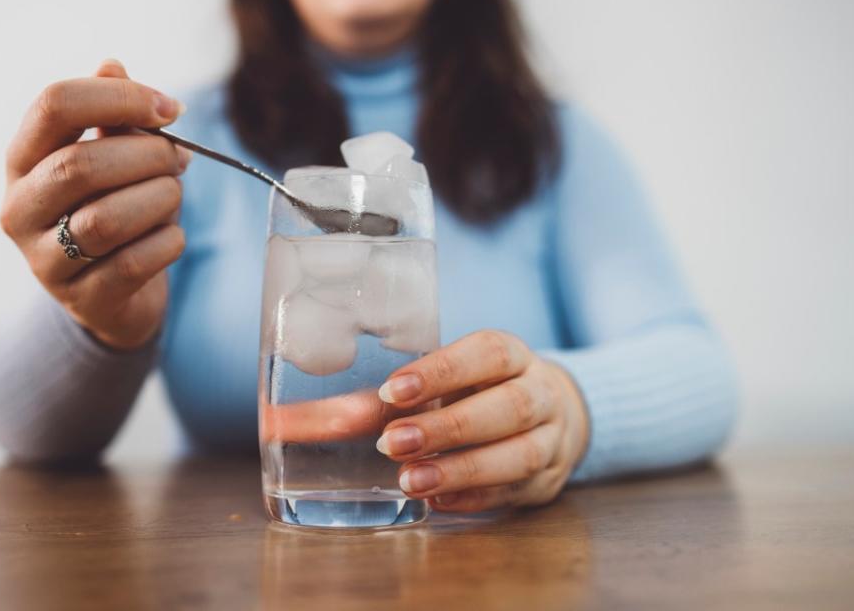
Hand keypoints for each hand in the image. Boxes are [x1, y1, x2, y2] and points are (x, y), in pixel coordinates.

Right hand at [1, 59, 190, 349]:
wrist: (113, 296)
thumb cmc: (114, 210)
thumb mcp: (112, 159)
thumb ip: (112, 116)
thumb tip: (113, 65)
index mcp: (23, 159)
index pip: (54, 104)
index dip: (119, 97)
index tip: (169, 109)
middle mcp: (20, 208)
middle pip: (81, 165)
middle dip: (148, 157)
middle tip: (178, 160)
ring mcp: (45, 260)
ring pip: (106, 219)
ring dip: (159, 200)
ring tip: (172, 196)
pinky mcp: (83, 299)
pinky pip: (133, 263)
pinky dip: (167, 242)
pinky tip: (172, 236)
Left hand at [374, 330, 589, 511]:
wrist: (551, 417)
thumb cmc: (478, 392)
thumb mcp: (446, 381)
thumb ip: (384, 398)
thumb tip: (301, 421)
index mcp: (513, 356)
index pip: (487, 354)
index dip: (442, 371)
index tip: (392, 391)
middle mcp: (542, 393)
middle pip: (509, 407)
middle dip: (448, 427)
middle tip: (391, 443)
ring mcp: (552, 440)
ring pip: (520, 454)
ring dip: (461, 469)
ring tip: (410, 481)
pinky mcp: (547, 482)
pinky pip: (515, 492)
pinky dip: (474, 498)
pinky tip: (437, 500)